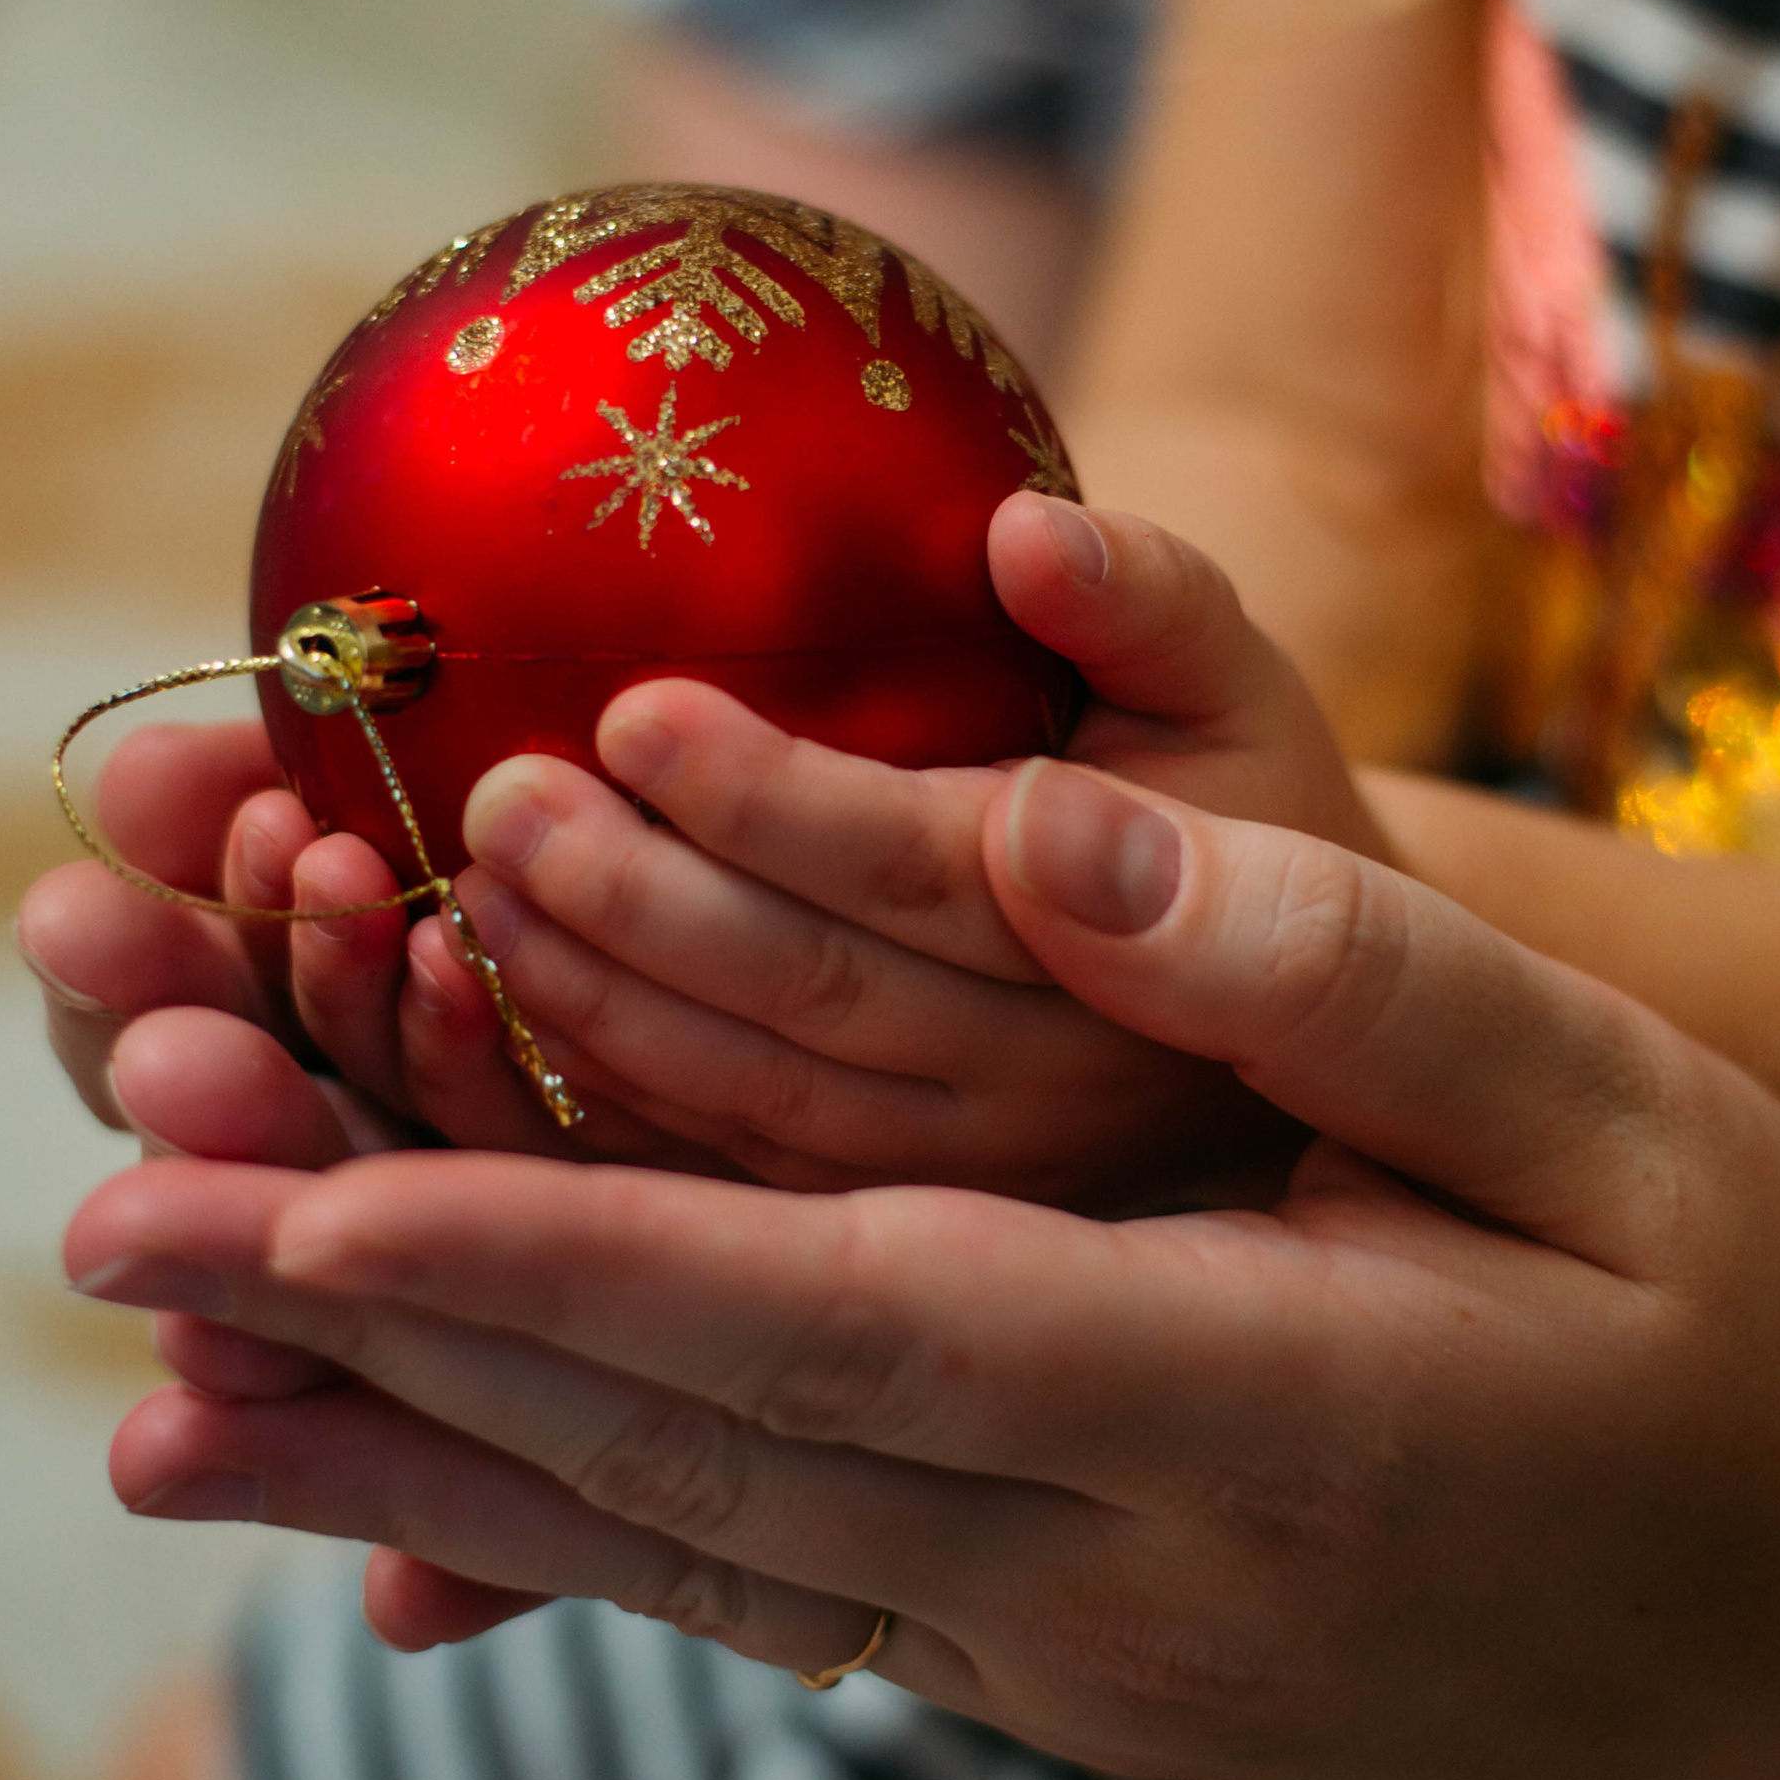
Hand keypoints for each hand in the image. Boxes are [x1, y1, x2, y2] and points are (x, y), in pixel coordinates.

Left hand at [71, 758, 1779, 1779]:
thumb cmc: (1765, 1339)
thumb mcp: (1614, 1115)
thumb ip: (1323, 974)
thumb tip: (1036, 826)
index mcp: (1251, 1410)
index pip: (820, 1325)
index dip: (537, 1263)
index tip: (292, 1199)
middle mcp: (1115, 1582)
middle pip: (683, 1459)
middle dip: (382, 1360)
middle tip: (112, 1253)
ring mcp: (1074, 1667)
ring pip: (685, 1563)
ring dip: (414, 1485)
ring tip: (169, 1414)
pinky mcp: (1062, 1684)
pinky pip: (761, 1604)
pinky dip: (556, 1552)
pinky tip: (405, 1518)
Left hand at [434, 491, 1385, 1208]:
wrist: (1323, 1054)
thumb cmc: (1254, 827)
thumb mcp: (1242, 695)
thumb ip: (1152, 606)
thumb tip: (1025, 531)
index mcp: (1135, 949)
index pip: (923, 875)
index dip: (772, 800)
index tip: (630, 708)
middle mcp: (1046, 1100)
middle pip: (807, 1003)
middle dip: (633, 903)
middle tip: (495, 796)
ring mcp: (962, 1200)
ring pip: (742, 1116)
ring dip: (583, 1008)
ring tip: (455, 891)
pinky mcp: (887, 1248)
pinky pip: (719, 1189)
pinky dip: (588, 1115)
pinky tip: (472, 1026)